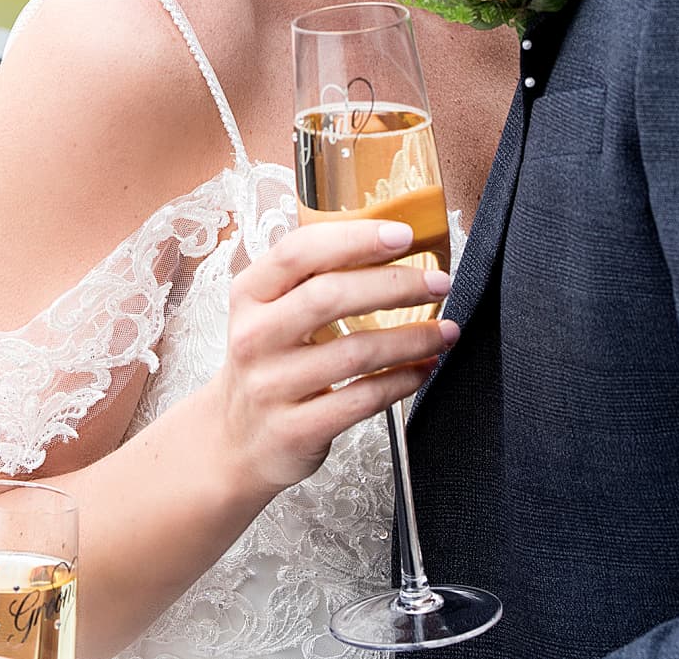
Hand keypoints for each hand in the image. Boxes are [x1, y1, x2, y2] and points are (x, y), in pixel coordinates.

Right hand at [205, 218, 456, 496]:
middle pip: (329, 296)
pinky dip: (402, 381)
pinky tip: (423, 368)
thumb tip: (390, 242)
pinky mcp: (294, 430)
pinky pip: (362, 399)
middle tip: (438, 281)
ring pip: (355, 352)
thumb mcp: (270, 312)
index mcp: (250, 294)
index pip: (299, 251)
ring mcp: (271, 386)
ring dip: (412, 338)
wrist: (233, 442)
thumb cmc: (268, 362)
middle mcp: (254, 337)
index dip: (355, 238)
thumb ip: (312, 278)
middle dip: (395, 284)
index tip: (404, 235)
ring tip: (445, 331)